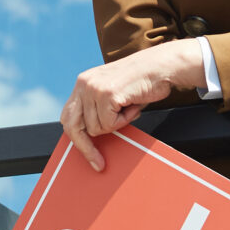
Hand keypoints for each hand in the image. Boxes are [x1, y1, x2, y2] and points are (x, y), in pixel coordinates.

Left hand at [59, 41, 204, 170]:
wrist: (161, 67)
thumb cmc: (142, 82)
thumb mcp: (113, 93)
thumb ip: (98, 108)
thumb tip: (90, 135)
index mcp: (83, 83)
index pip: (68, 116)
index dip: (76, 138)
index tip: (87, 154)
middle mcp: (84, 83)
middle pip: (73, 126)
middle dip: (85, 147)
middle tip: (98, 163)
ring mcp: (93, 88)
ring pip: (96, 128)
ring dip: (116, 124)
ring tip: (128, 107)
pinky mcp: (106, 94)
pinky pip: (110, 124)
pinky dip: (124, 121)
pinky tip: (132, 106)